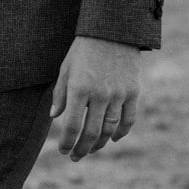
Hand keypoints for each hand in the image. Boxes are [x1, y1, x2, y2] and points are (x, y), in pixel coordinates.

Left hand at [50, 37, 141, 160]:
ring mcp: (119, 94)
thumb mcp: (66, 68)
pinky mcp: (134, 92)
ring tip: (91, 149)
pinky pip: (128, 119)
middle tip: (76, 157)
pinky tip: (112, 139)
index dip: (67, 143)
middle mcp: (100, 95)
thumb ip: (60, 94)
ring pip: (110, 129)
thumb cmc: (84, 49)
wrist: (113, 31)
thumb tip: (55, 117)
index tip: (64, 151)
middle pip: (91, 132)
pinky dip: (120, 132)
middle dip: (82, 149)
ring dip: (99, 143)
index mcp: (79, 89)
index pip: (72, 126)